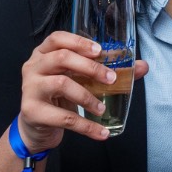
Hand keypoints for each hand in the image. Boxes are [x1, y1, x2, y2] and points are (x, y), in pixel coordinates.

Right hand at [16, 31, 148, 151]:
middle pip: (62, 58)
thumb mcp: (79, 80)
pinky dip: (86, 126)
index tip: (100, 51)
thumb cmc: (59, 98)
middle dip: (91, 67)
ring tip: (102, 109)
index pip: (57, 38)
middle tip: (112, 79)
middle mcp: (33, 66)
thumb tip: (142, 67)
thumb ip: (107, 71)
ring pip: (62, 84)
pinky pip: (63, 117)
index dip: (79, 42)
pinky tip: (100, 132)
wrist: (36, 128)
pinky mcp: (32, 111)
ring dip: (88, 97)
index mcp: (43, 53)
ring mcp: (30, 88)